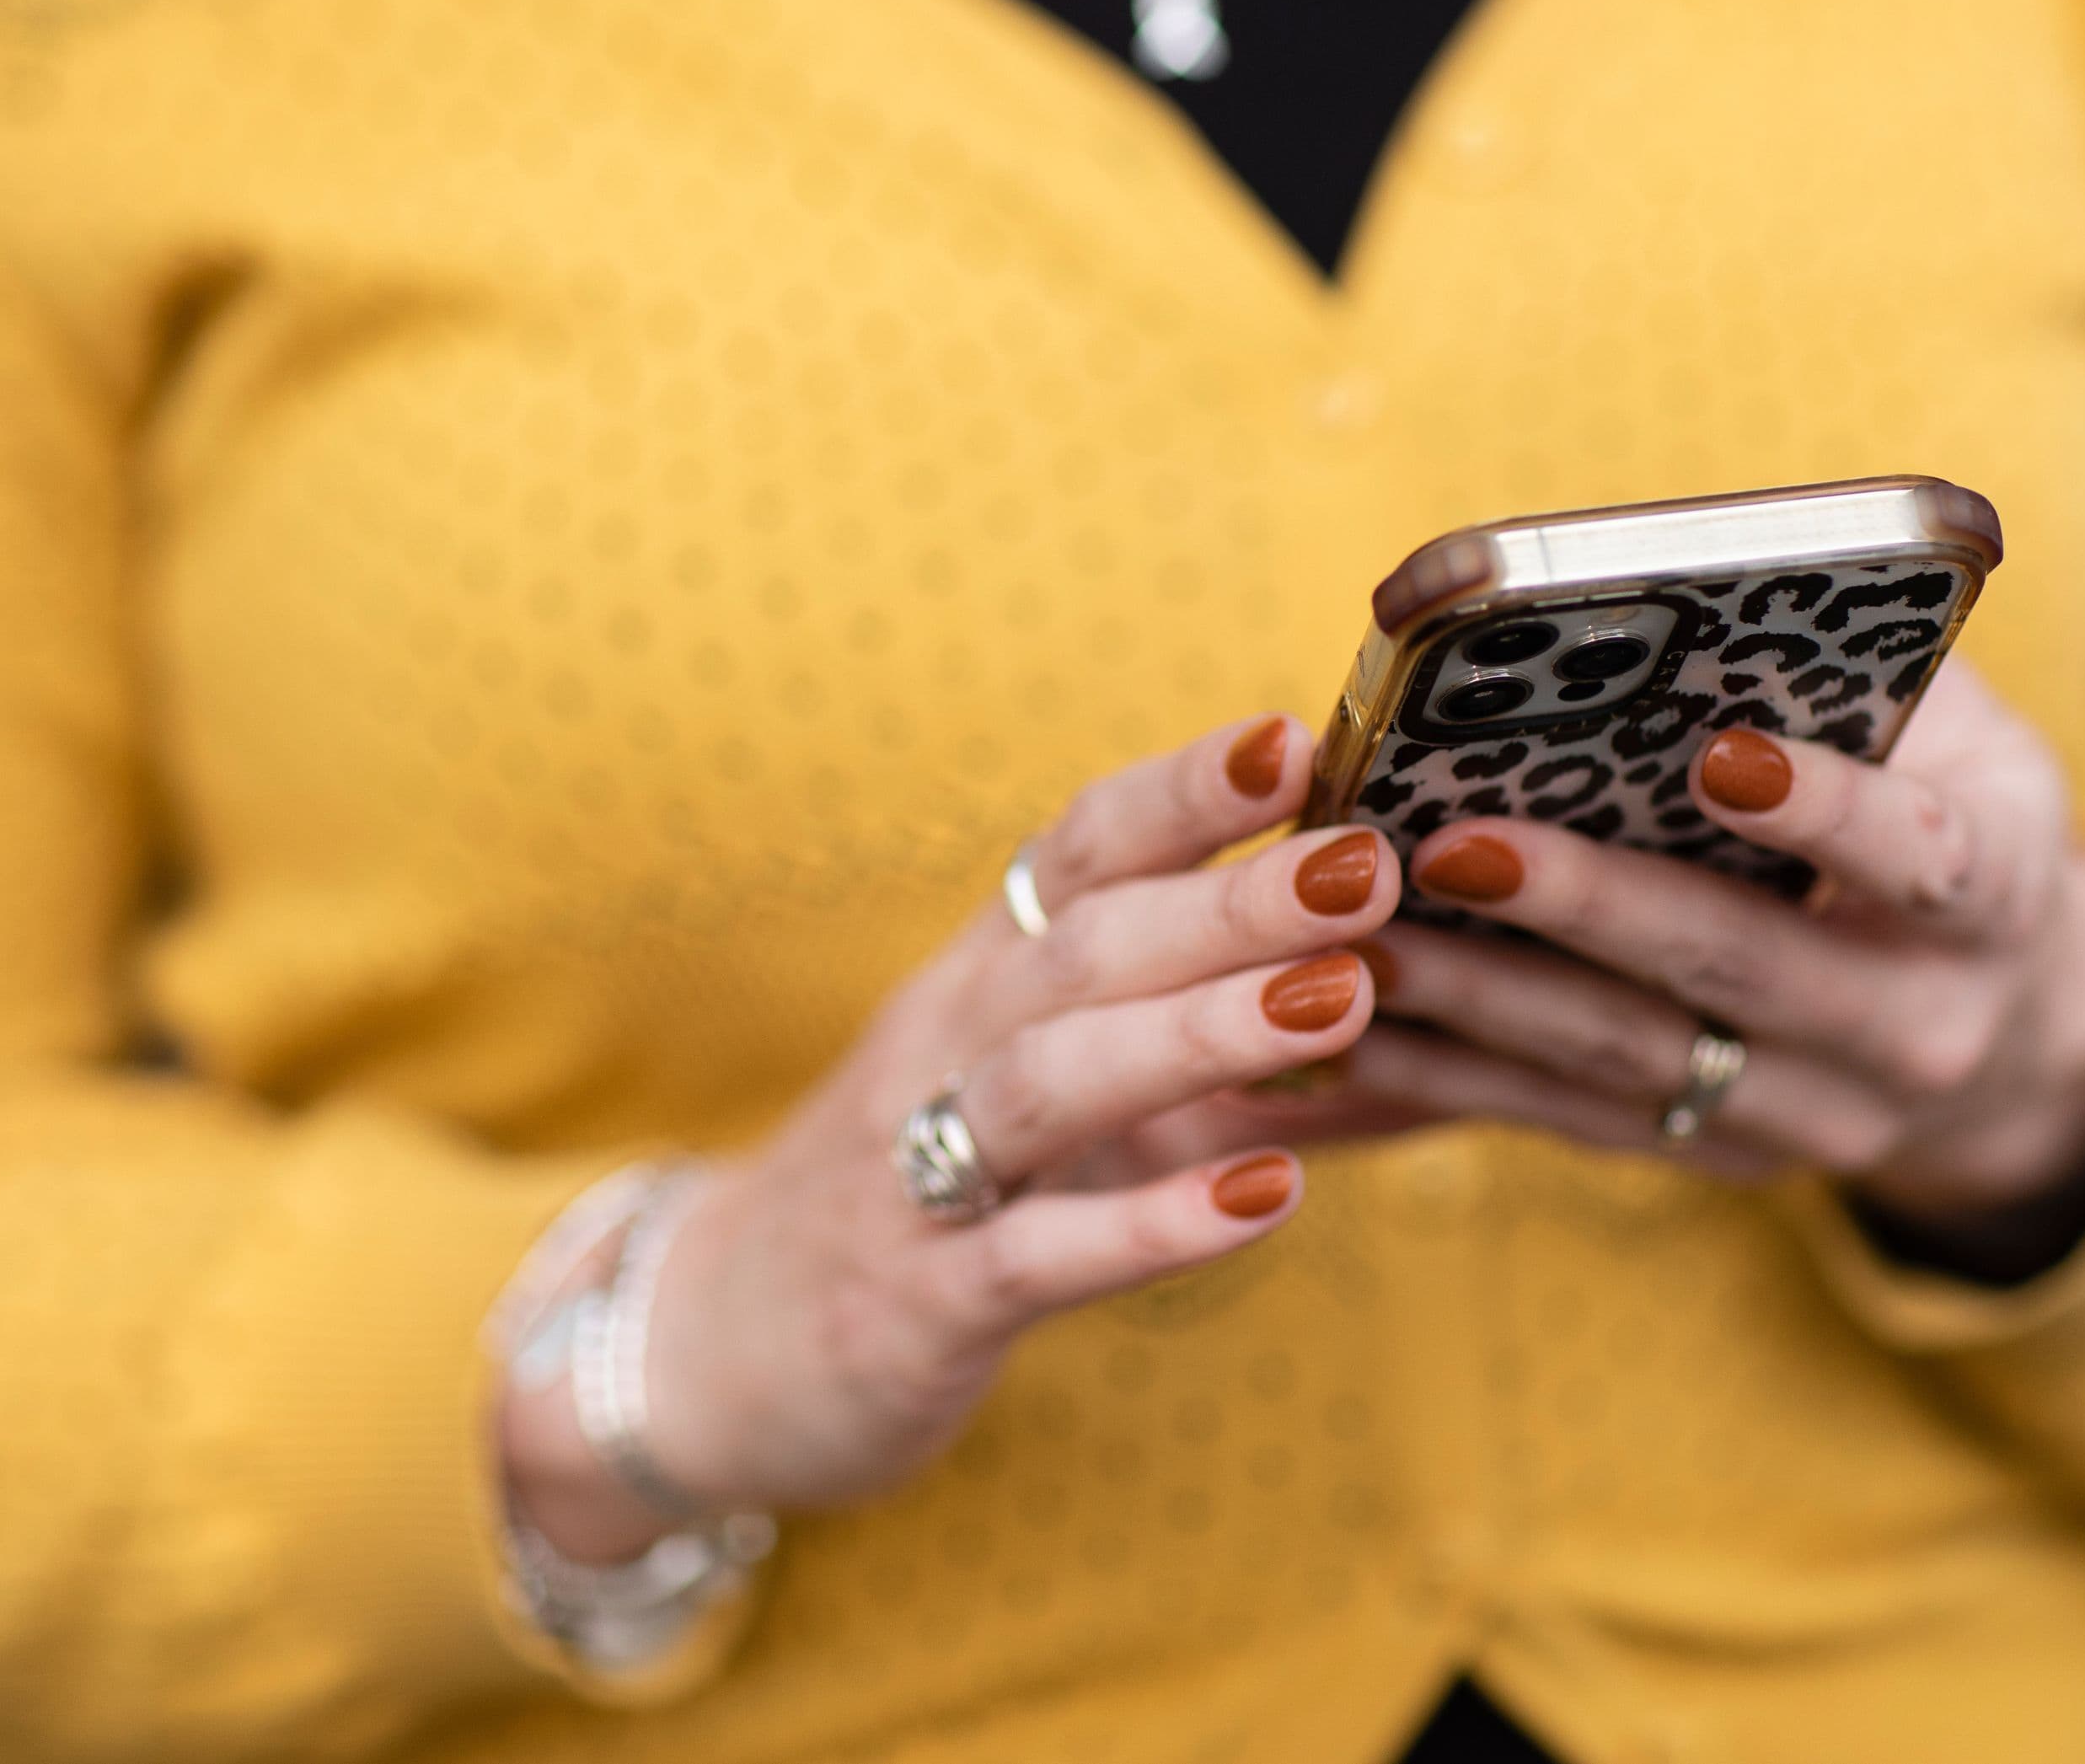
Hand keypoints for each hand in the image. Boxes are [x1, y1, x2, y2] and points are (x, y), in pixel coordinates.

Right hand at [501, 714, 1424, 1560]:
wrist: (716, 1347)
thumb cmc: (917, 1190)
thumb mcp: (1025, 1080)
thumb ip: (1165, 1022)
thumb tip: (1367, 960)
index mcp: (976, 977)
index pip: (1076, 853)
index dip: (1180, 793)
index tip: (1293, 737)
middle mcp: (943, 1049)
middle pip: (1082, 950)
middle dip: (1229, 903)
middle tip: (1366, 864)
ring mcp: (921, 1173)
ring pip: (1055, 1080)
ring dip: (1199, 1033)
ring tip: (1339, 998)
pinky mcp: (924, 1302)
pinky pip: (1042, 1253)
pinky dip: (1157, 1223)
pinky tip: (1270, 1197)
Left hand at [1349, 659, 2084, 1222]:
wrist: (2012, 1023)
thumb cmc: (1940, 809)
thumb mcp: (1948, 731)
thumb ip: (1837, 671)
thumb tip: (1665, 602)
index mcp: (1993, 895)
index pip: (1918, 855)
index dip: (1823, 811)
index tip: (1720, 757)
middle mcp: (1923, 1025)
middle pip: (1740, 966)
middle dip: (1589, 906)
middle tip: (1456, 846)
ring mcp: (1825, 1113)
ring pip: (1638, 1058)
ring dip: (1490, 1000)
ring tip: (1368, 936)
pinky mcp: (1727, 1154)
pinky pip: (1578, 1119)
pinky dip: (1461, 1076)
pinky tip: (1361, 1026)